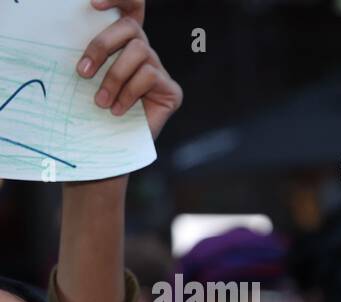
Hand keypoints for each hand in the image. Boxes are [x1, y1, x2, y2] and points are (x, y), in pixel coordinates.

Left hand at [77, 0, 181, 140]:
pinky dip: (128, 93)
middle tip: (82, 72)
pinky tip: (116, 110)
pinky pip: (149, 76)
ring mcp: (160, 70)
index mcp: (122, 42)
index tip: (92, 3)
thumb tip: (68, 34)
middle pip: (130, 26)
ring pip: (140, 51)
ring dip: (114, 76)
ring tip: (99, 101)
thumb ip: (90, 56)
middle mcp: (144, 51)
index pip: (130, 6)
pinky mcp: (172, 91)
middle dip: (102, 44)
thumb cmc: (95, 112)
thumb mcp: (88, 78)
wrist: (111, 148)